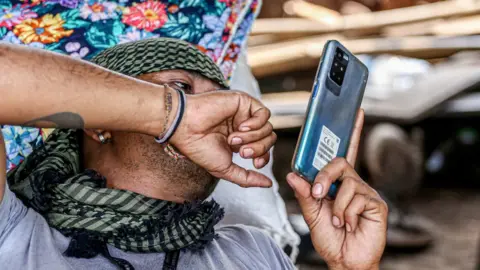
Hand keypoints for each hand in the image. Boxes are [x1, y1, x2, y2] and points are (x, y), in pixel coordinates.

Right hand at [170, 90, 275, 187]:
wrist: (186, 128)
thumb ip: (247, 178)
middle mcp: (243, 127)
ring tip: (232, 138)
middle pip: (269, 139)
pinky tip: (241, 126)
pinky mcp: (244, 102)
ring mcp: (244, 114)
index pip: (264, 149)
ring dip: (252, 137)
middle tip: (241, 151)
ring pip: (268, 128)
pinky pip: (264, 114)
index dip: (264, 157)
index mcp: (239, 141)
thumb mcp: (225, 169)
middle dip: (259, 149)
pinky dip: (256, 124)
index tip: (256, 164)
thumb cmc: (200, 148)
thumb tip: (269, 184)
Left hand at [286, 110, 387, 269]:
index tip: (354, 111)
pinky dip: (346, 213)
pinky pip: (356, 197)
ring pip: (347, 182)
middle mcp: (354, 184)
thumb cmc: (331, 239)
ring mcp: (366, 193)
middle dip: (325, 176)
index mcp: (338, 183)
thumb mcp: (311, 215)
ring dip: (336, 204)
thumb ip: (304, 194)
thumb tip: (293, 174)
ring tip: (337, 220)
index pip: (344, 153)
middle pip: (340, 162)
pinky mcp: (376, 204)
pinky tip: (350, 223)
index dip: (351, 132)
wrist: (345, 260)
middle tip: (318, 194)